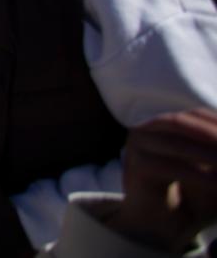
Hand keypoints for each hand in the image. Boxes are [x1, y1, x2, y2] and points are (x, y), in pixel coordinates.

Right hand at [107, 108, 216, 252]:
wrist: (160, 230)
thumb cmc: (192, 200)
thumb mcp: (212, 171)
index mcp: (163, 126)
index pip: (195, 115)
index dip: (216, 122)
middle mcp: (145, 130)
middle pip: (182, 122)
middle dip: (213, 134)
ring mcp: (136, 146)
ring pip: (175, 142)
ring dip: (209, 153)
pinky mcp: (135, 167)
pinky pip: (170, 166)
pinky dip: (198, 175)